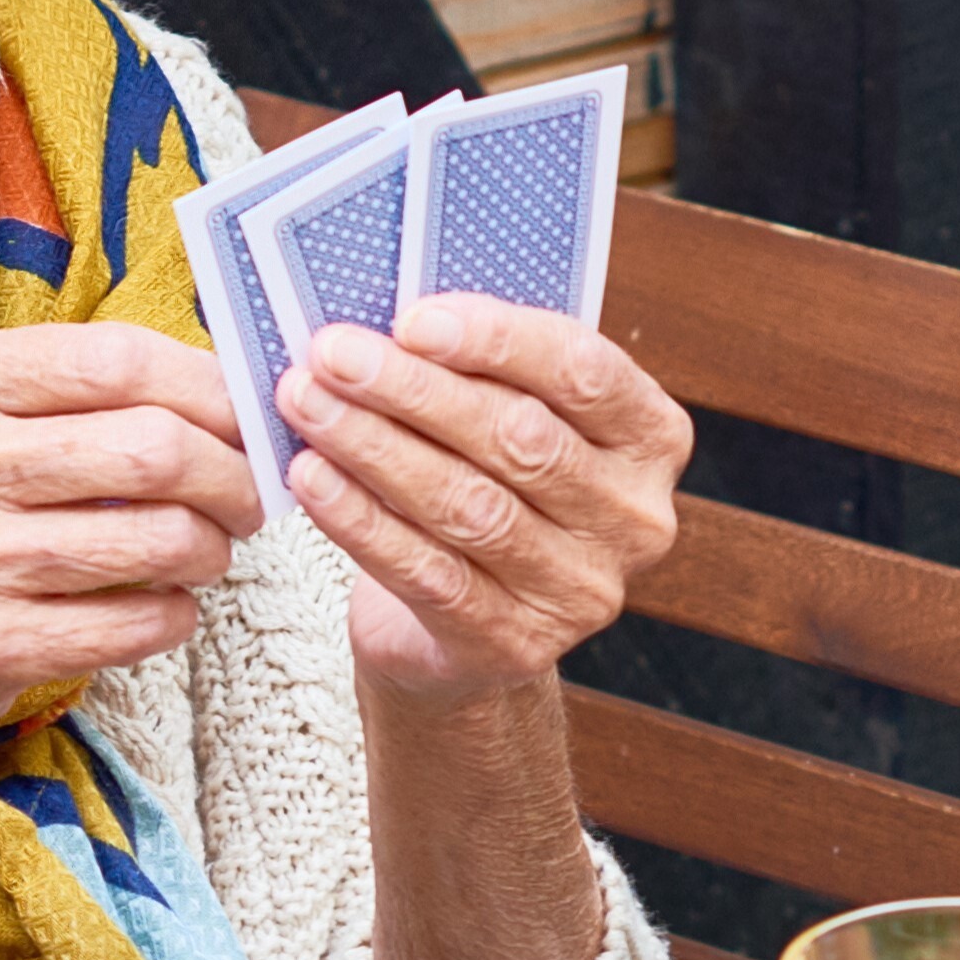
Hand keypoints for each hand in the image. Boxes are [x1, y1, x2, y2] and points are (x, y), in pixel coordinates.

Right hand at [0, 326, 257, 771]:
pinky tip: (166, 609)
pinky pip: (133, 623)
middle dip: (231, 475)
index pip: (115, 358)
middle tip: (248, 497)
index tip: (247, 417)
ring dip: (212, 549)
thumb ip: (65, 395)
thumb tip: (224, 385)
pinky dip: (175, 616)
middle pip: (152, 446)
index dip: (208, 388)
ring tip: (208, 553)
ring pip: (157, 537)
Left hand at [273, 294, 688, 699]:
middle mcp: (634, 518)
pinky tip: (313, 477)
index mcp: (651, 437)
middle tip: (333, 354)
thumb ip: (484, 370)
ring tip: (307, 404)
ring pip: (468, 506)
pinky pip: (428, 573)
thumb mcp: (510, 419)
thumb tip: (391, 314)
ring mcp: (582, 591)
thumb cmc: (487, 486)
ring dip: (375, 447)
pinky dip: (361, 519)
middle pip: (518, 438)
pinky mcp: (515, 645)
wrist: (465, 632)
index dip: (498, 340)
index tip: (411, 318)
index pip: (585, 372)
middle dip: (414, 390)